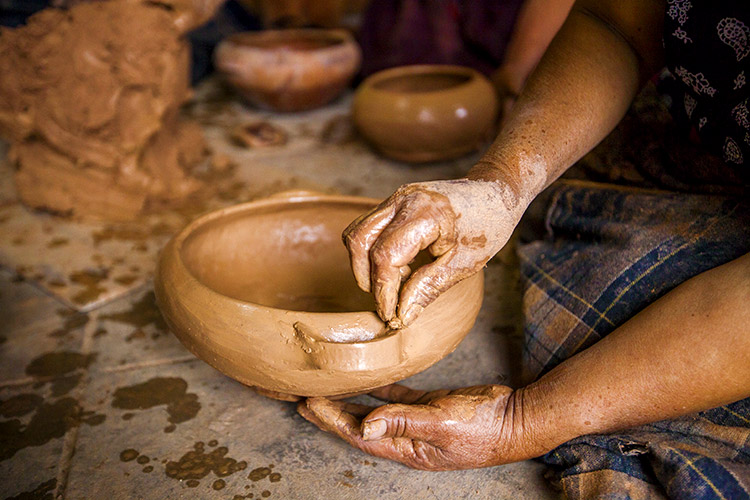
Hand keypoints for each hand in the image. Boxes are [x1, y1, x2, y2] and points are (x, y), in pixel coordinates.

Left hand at [297, 383, 538, 470]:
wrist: (518, 419)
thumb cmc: (485, 426)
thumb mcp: (442, 423)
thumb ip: (404, 421)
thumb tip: (364, 425)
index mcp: (408, 448)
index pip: (359, 434)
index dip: (332, 420)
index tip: (308, 404)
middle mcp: (407, 438)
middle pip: (359, 425)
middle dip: (329, 413)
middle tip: (301, 399)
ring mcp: (417, 423)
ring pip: (374, 410)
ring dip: (349, 401)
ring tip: (323, 390)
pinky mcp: (429, 407)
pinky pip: (396, 397)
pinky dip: (379, 387)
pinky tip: (364, 376)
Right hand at [343, 179, 520, 326]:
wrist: (496, 192)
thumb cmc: (487, 225)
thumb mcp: (464, 264)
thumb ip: (428, 289)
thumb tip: (402, 315)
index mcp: (425, 214)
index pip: (386, 257)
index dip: (383, 291)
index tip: (389, 315)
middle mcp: (403, 200)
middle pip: (360, 241)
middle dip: (367, 278)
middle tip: (387, 303)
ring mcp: (395, 197)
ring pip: (358, 232)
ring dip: (366, 264)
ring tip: (396, 282)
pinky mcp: (393, 201)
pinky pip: (369, 227)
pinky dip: (374, 252)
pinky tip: (402, 266)